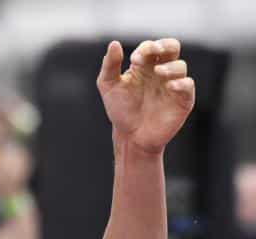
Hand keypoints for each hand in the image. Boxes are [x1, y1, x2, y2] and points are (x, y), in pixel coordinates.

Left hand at [96, 38, 194, 154]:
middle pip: (172, 48)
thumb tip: (114, 43)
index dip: (146, 48)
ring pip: (180, 66)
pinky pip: (188, 85)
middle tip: (154, 51)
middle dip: (165, 46)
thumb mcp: (109, 86)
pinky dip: (181, 83)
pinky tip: (170, 85)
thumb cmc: (121, 110)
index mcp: (146, 65)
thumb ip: (110, 65)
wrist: (130, 136)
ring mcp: (173, 84)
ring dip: (170, 66)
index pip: (152, 47)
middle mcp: (161, 71)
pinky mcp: (182, 99)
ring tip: (158, 73)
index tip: (135, 59)